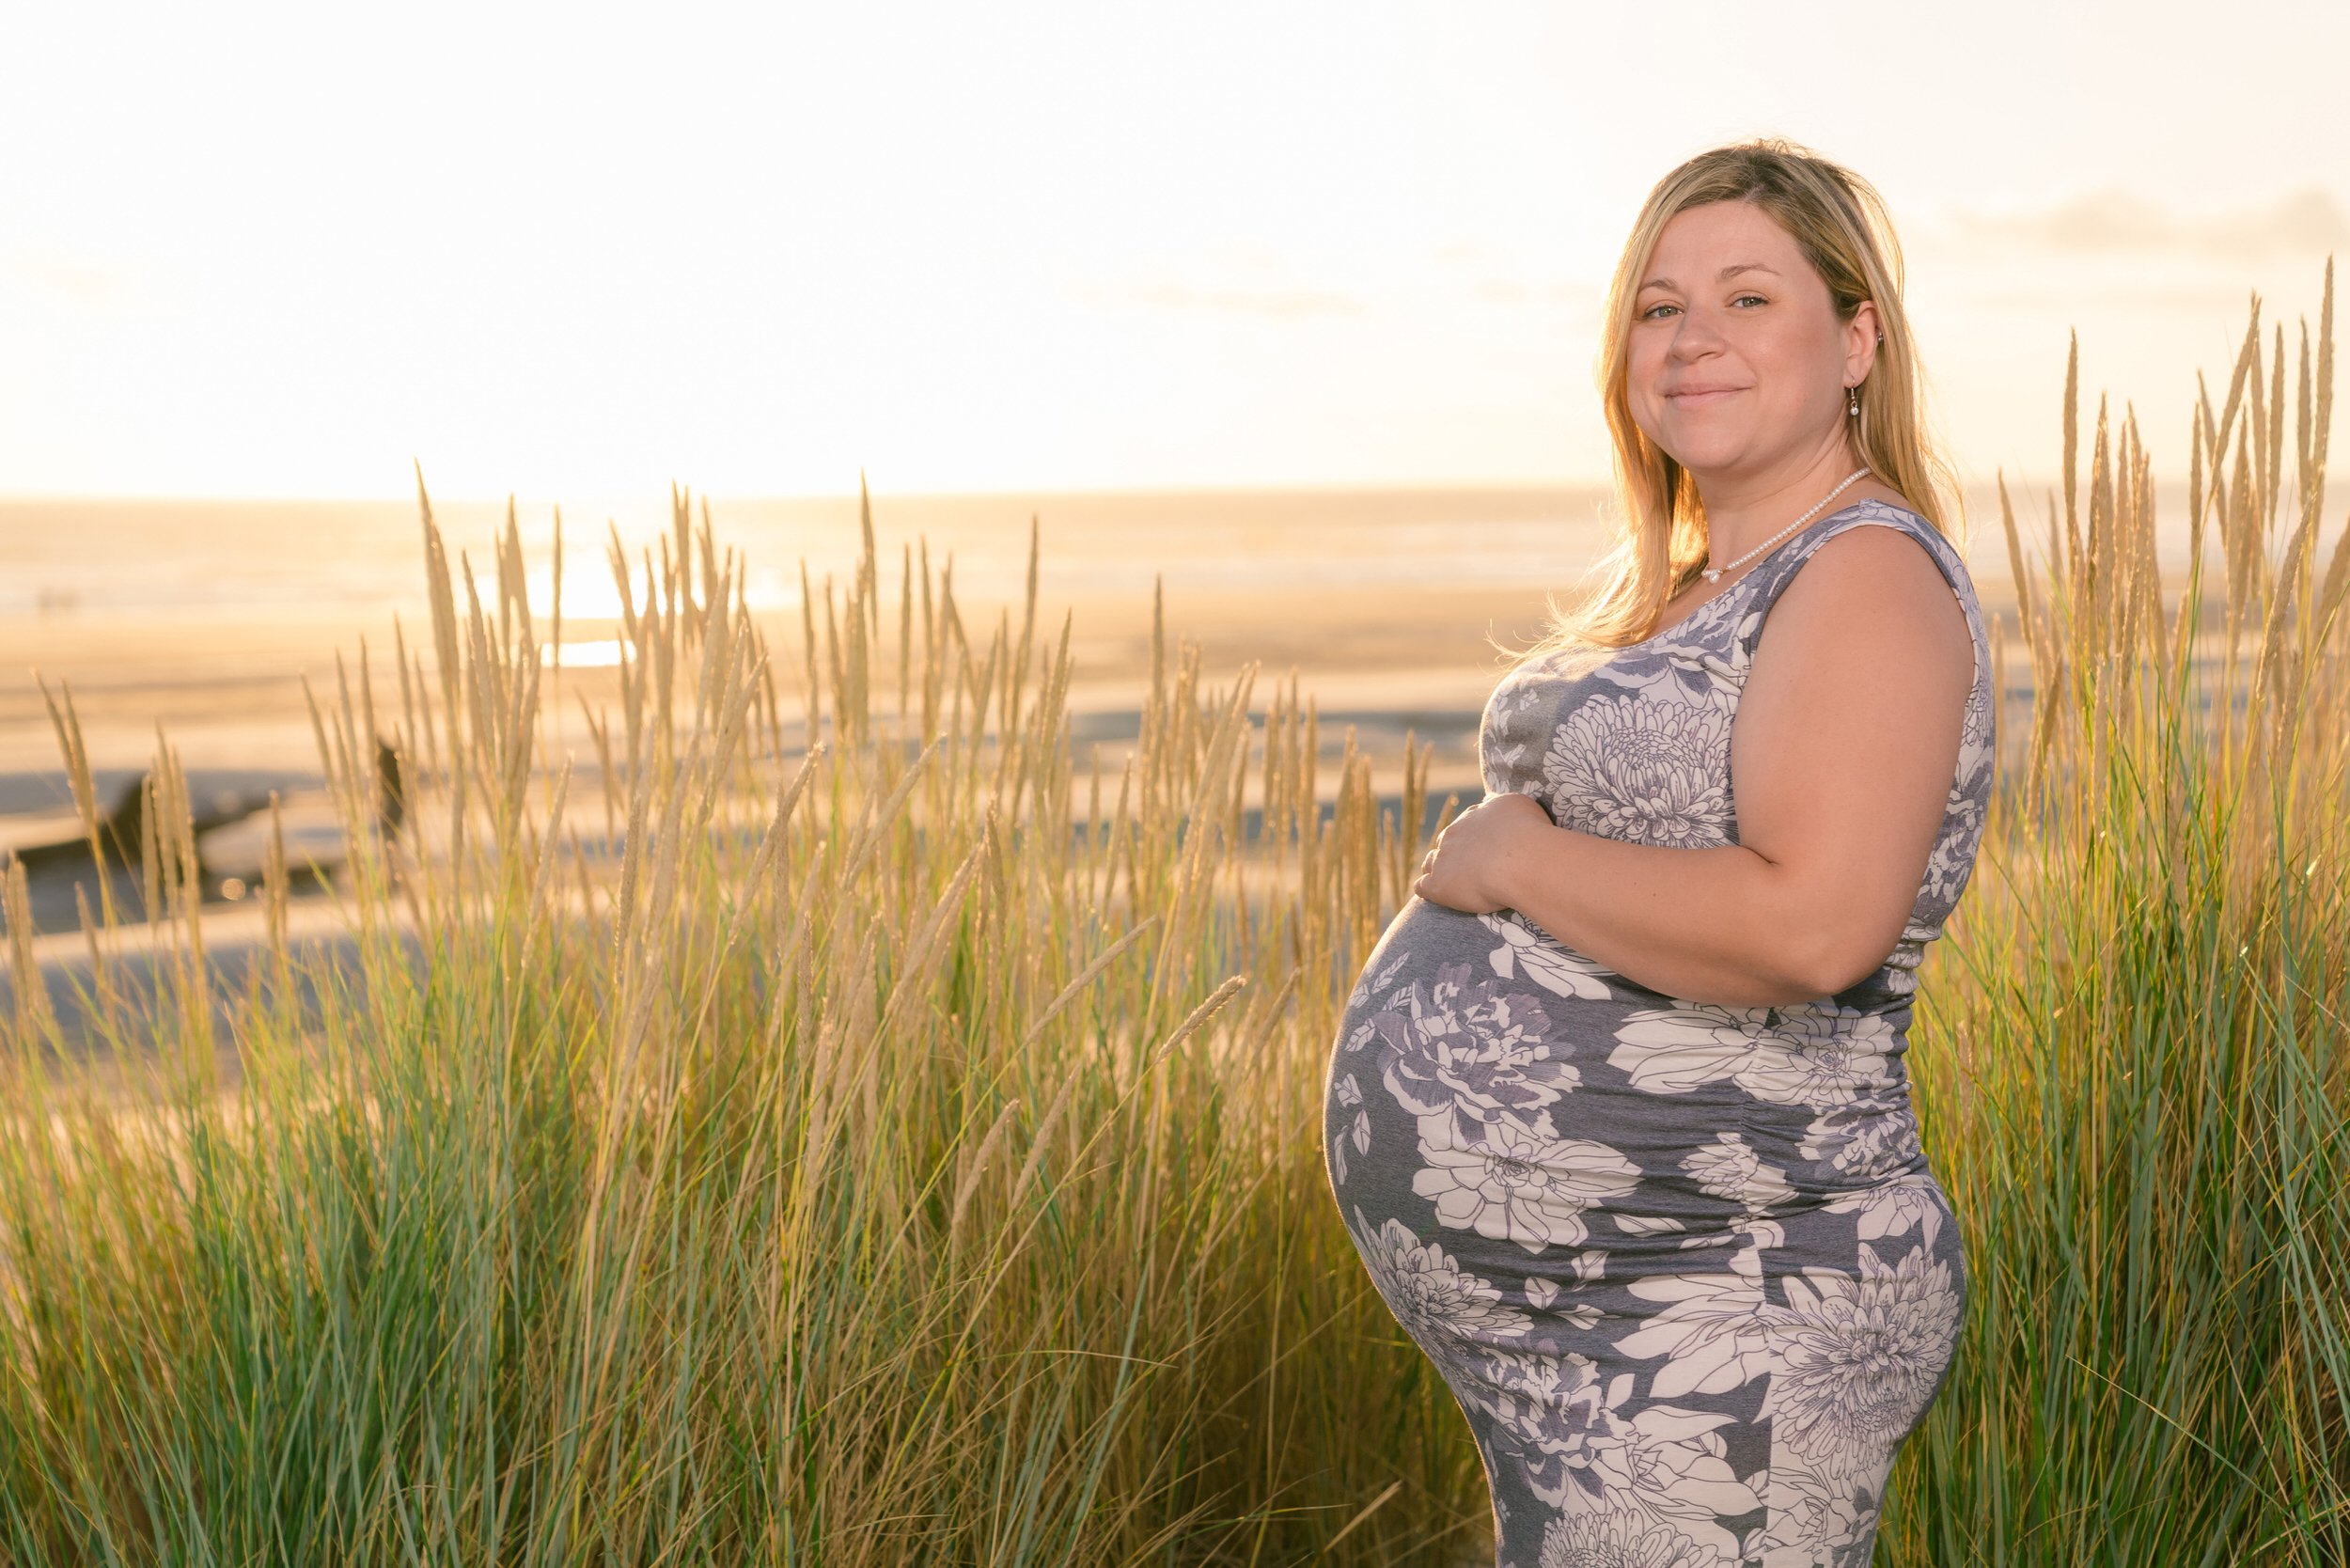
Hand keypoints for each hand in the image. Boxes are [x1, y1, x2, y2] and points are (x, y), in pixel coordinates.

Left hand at [1412, 790, 1552, 913]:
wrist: (1520, 860)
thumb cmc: (1527, 832)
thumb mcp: (1518, 804)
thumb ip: (1501, 805)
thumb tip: (1490, 801)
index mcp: (1473, 816)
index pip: (1466, 826)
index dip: (1474, 840)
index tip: (1486, 851)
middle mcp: (1454, 834)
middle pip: (1446, 843)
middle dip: (1456, 854)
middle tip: (1474, 871)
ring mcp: (1442, 859)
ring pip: (1431, 862)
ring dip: (1439, 871)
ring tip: (1453, 884)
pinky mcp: (1437, 884)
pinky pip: (1422, 886)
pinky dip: (1428, 890)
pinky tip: (1436, 896)